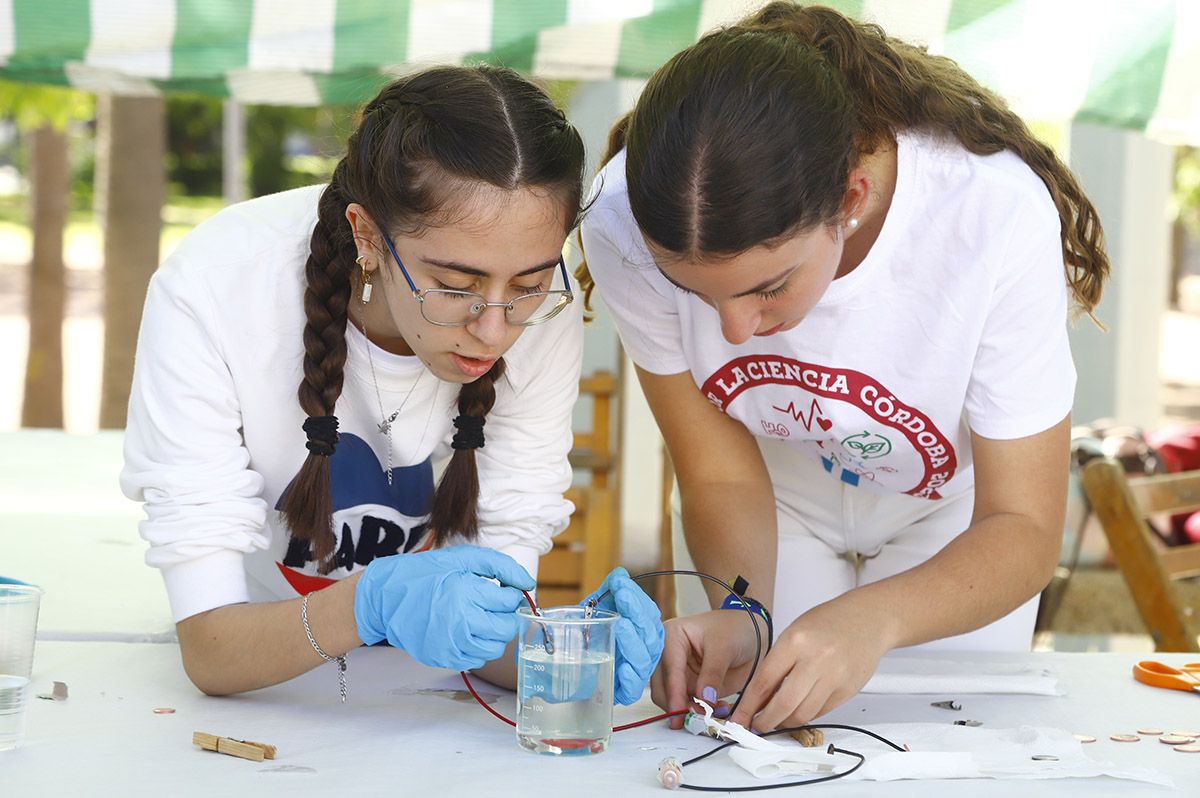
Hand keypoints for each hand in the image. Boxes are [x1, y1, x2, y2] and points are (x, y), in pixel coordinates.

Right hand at [354, 545, 534, 670]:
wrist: (386, 597)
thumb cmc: (426, 574)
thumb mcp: (463, 558)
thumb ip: (501, 567)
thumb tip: (527, 584)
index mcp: (466, 592)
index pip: (509, 602)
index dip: (510, 595)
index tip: (500, 591)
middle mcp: (460, 622)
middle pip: (506, 628)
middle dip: (506, 616)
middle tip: (494, 606)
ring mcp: (451, 644)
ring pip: (495, 648)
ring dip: (495, 634)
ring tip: (481, 618)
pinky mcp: (444, 658)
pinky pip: (477, 659)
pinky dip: (479, 646)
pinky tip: (467, 630)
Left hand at [583, 567, 664, 704]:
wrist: (561, 658)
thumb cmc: (584, 634)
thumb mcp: (594, 608)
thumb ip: (609, 591)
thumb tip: (620, 574)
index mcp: (640, 630)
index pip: (648, 613)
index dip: (637, 597)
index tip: (620, 584)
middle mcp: (640, 651)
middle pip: (651, 635)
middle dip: (637, 613)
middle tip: (623, 597)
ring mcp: (631, 672)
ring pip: (644, 661)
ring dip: (634, 643)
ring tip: (622, 626)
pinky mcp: (618, 692)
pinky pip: (631, 691)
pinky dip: (630, 681)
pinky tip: (624, 669)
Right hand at [650, 609, 765, 727]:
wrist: (752, 634)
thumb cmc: (736, 628)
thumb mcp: (725, 647)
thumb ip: (712, 673)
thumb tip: (703, 699)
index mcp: (671, 636)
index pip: (669, 669)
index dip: (675, 693)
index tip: (681, 712)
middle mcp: (669, 655)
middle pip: (662, 689)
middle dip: (679, 706)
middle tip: (700, 718)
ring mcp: (679, 673)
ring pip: (672, 701)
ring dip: (690, 712)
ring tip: (714, 713)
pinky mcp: (690, 686)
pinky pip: (688, 706)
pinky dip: (700, 713)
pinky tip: (717, 710)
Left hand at [729, 596, 891, 731]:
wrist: (868, 618)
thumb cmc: (828, 623)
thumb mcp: (794, 633)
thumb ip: (777, 663)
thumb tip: (758, 698)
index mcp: (795, 641)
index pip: (763, 682)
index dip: (748, 706)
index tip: (740, 718)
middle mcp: (815, 660)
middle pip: (783, 704)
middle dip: (765, 721)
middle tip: (757, 725)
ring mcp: (834, 676)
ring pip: (803, 714)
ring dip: (786, 722)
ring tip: (777, 720)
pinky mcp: (848, 690)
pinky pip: (821, 712)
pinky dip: (806, 716)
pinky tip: (798, 711)